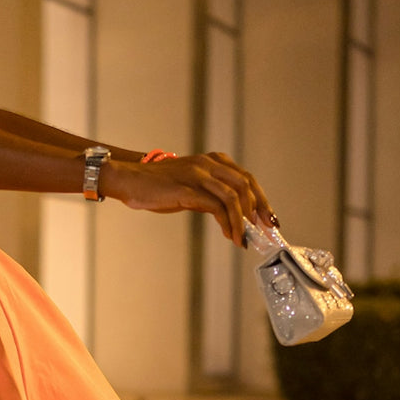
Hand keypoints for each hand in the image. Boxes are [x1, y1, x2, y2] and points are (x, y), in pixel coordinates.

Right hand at [106, 153, 277, 243]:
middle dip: (259, 210)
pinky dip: (227, 223)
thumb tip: (232, 216)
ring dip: (242, 221)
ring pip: (234, 196)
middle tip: (265, 231)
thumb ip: (211, 194)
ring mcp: (199, 174)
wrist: (130, 180)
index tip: (269, 219)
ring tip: (244, 239)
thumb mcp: (191, 186)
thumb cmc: (158, 186)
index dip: (261, 200)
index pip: (247, 178)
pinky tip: (229, 235)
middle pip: (246, 185)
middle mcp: (209, 164)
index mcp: (214, 161)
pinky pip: (216, 207)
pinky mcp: (188, 189)